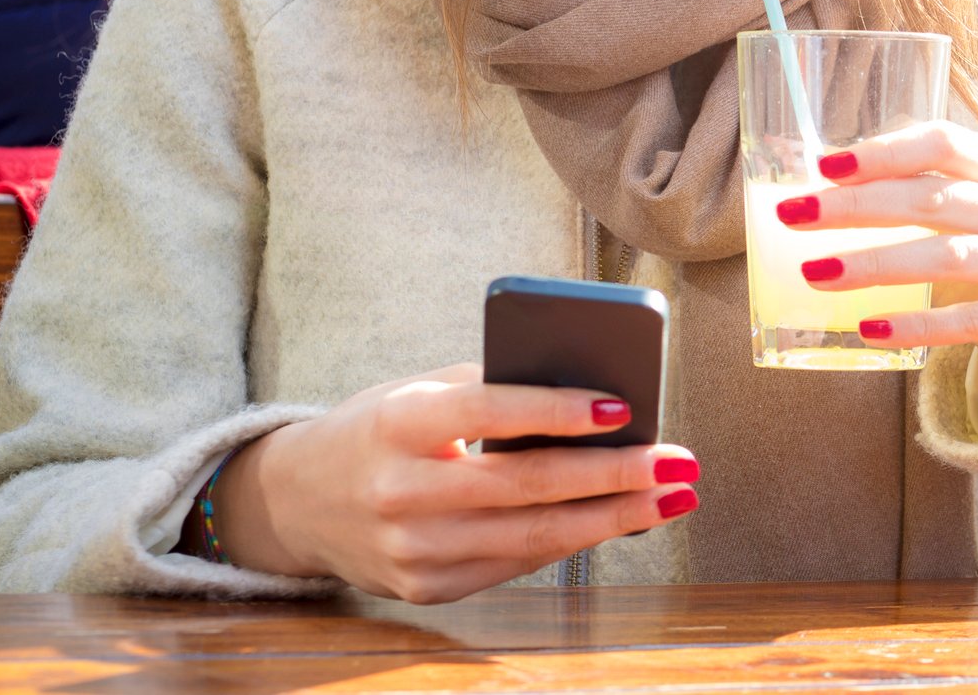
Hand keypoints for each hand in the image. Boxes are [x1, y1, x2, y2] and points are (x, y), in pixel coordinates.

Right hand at [204, 364, 699, 602]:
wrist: (300, 501)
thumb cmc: (382, 428)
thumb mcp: (420, 391)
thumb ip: (495, 389)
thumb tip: (595, 402)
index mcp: (397, 423)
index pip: (488, 412)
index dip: (558, 411)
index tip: (623, 406)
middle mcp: (400, 492)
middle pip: (526, 486)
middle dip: (614, 476)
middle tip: (677, 462)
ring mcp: (411, 550)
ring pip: (531, 537)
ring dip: (613, 519)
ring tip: (672, 496)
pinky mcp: (425, 588)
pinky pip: (515, 563)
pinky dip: (573, 542)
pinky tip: (620, 521)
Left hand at [782, 121, 977, 416]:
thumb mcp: (962, 220)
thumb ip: (912, 195)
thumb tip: (819, 189)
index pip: (944, 144)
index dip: (884, 152)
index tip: (825, 167)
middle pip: (936, 198)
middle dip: (857, 206)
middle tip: (794, 216)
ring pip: (950, 257)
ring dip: (875, 265)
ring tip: (816, 273)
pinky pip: (974, 320)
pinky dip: (917, 325)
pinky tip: (870, 328)